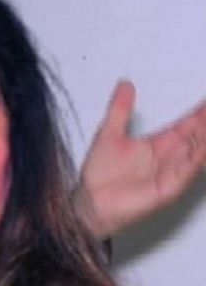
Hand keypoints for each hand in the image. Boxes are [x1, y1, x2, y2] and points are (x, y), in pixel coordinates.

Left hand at [77, 80, 205, 237]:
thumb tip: (125, 84)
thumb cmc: (100, 174)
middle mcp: (168, 158)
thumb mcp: (109, 133)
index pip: (184, 125)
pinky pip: (187, 171)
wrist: (90, 201)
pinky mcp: (168, 188)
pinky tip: (202, 147)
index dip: (199, 113)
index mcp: (157, 144)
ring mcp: (171, 173)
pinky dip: (196, 159)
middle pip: (197, 137)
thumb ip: (119, 109)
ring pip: (198, 153)